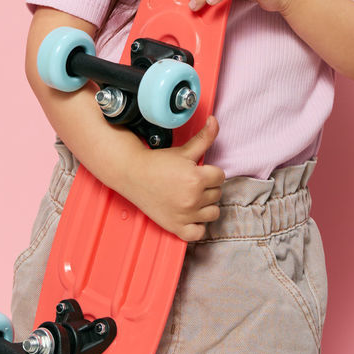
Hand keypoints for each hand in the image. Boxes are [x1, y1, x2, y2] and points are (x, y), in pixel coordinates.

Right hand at [120, 116, 225, 241]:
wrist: (133, 175)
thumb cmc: (157, 162)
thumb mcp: (183, 150)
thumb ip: (204, 137)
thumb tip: (215, 120)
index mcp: (196, 179)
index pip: (220, 176)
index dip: (210, 172)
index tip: (198, 171)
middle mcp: (193, 199)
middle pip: (217, 194)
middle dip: (207, 187)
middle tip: (191, 182)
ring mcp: (185, 215)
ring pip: (213, 213)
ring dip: (206, 206)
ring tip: (192, 197)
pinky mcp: (177, 227)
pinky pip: (199, 233)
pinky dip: (197, 226)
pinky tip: (190, 214)